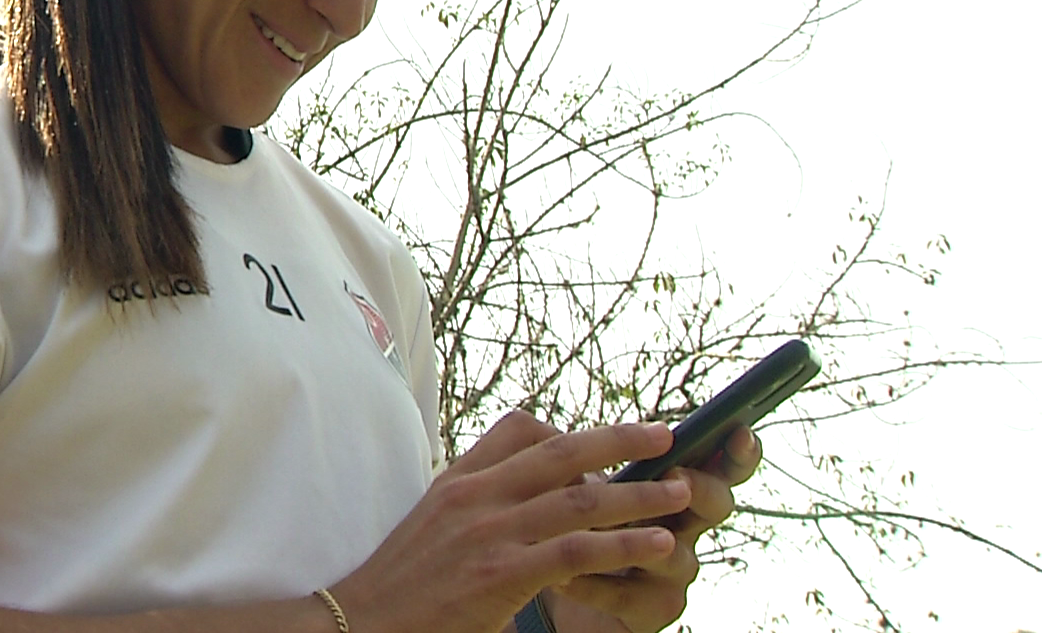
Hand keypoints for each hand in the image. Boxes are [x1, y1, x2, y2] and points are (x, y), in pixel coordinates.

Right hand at [330, 411, 693, 632]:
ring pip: (580, 499)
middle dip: (621, 439)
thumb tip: (526, 504)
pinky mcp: (500, 574)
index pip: (519, 428)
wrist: (359, 625)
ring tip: (682, 493)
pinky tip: (657, 545)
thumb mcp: (433, 526)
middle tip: (667, 436)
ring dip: (639, 494)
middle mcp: (474, 494)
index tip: (604, 443)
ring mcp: (487, 532)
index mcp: (458, 479)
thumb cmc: (402, 588)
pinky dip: (624, 544)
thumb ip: (478, 507)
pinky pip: (576, 550)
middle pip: (561, 450)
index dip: (569, 430)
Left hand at [543, 425, 763, 632]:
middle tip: (678, 478)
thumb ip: (590, 463)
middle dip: (702, 488)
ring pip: (673, 555)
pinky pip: (628, 596)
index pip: (719, 466)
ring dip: (636, 539)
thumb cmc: (582, 525)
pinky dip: (594, 584)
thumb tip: (567, 441)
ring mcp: (675, 573)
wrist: (563, 587)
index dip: (737, 452)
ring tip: (602, 527)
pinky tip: (563, 576)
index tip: (740, 430)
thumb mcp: (587, 488)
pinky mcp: (653, 611)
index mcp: (676, 490)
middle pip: (716, 504)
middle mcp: (686, 529)